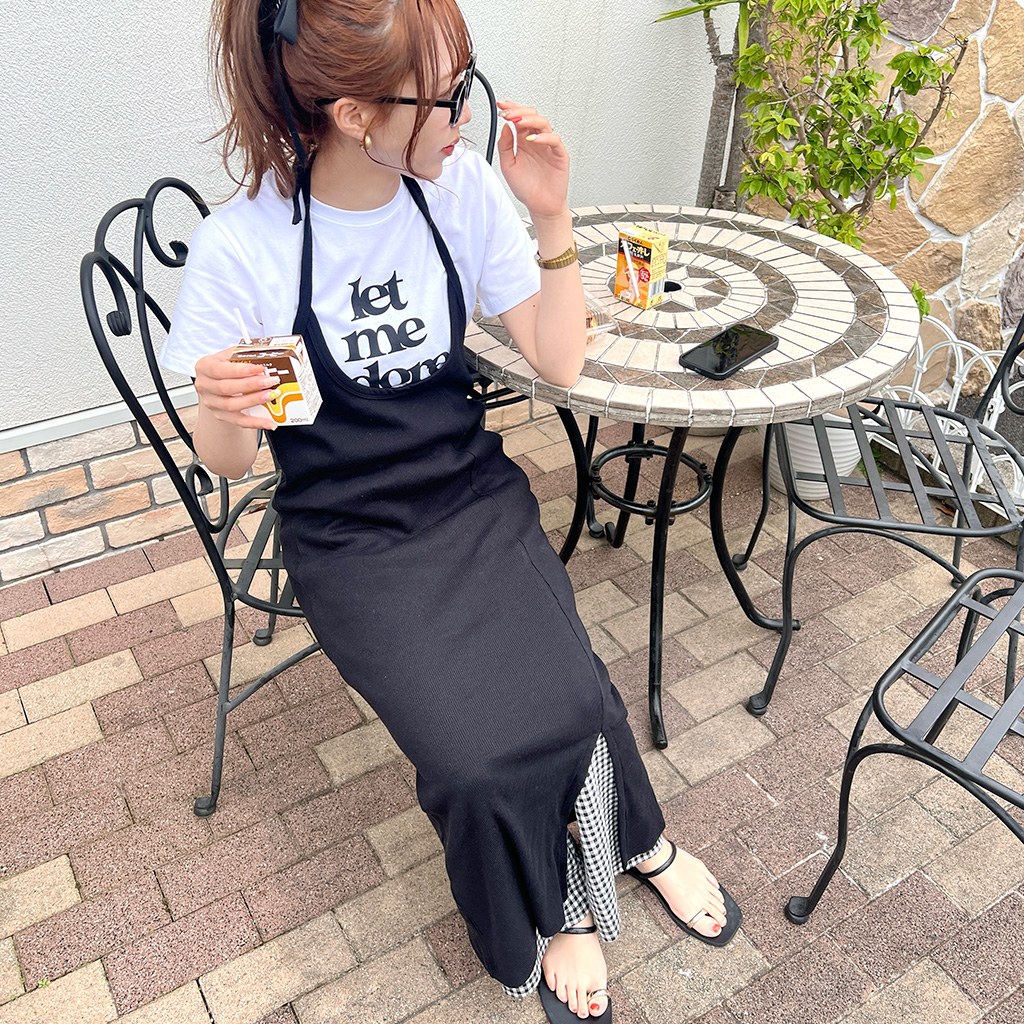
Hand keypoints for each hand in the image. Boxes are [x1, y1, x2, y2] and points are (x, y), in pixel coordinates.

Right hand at [193, 346, 278, 430]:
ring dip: (254, 400)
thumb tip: (267, 352)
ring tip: (271, 396)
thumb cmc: (225, 366)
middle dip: (251, 385)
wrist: (216, 382)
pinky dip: (255, 422)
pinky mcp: (221, 415)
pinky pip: (238, 421)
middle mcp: (204, 386)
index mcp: (204, 367)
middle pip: (226, 388)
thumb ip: (244, 354)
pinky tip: (269, 422)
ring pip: (232, 405)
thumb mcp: (230, 355)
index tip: (260, 368)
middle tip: (270, 381)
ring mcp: (212, 402)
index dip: (241, 370)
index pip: (220, 369)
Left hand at [495, 101, 569, 220]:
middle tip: (508, 113)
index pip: (518, 118)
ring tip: (518, 122)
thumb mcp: (508, 166)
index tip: (501, 105)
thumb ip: (505, 146)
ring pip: (543, 123)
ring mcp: (548, 146)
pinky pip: (554, 140)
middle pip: (532, 116)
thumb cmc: (527, 188)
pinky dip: (544, 137)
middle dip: (519, 112)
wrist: (540, 206)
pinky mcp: (559, 154)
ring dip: (530, 120)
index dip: (511, 109)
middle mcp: (536, 141)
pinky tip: (533, 140)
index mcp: (523, 141)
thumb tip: (505, 127)